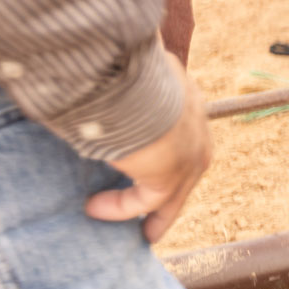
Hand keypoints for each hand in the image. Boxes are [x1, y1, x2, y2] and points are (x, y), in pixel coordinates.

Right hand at [86, 57, 212, 243]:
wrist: (129, 80)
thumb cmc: (120, 69)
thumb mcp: (125, 72)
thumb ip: (118, 86)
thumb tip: (94, 79)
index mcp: (187, 101)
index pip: (182, 137)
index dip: (166, 155)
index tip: (146, 168)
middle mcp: (196, 131)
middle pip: (183, 173)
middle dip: (167, 197)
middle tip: (150, 219)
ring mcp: (189, 157)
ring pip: (170, 195)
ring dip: (144, 210)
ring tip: (111, 216)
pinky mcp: (171, 176)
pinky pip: (147, 201)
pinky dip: (119, 208)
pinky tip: (92, 208)